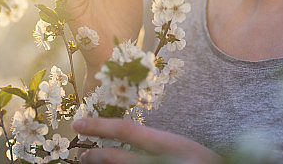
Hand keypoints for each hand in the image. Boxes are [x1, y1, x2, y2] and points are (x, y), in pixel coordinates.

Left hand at [73, 118, 221, 163]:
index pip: (127, 130)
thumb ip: (158, 145)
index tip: (78, 123)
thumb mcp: (184, 148)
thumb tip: (124, 140)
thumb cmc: (205, 163)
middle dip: (93, 156)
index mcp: (170, 145)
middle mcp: (162, 163)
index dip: (99, 126)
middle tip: (80, 154)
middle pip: (115, 158)